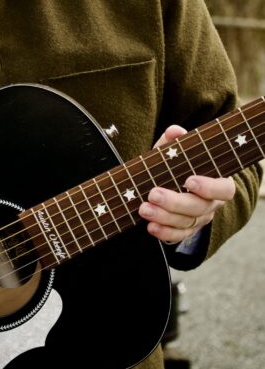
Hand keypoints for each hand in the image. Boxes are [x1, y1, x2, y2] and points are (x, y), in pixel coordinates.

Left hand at [138, 124, 235, 243]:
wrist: (172, 183)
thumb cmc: (177, 164)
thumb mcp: (174, 151)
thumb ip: (175, 141)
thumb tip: (175, 131)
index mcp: (216, 181)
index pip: (224, 189)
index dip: (210, 187)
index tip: (189, 180)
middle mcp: (210, 203)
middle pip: (199, 208)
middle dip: (175, 202)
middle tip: (153, 194)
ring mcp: (199, 219)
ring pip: (186, 223)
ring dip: (164, 217)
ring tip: (144, 209)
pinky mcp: (186, 230)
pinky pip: (178, 236)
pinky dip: (164, 233)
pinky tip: (151, 227)